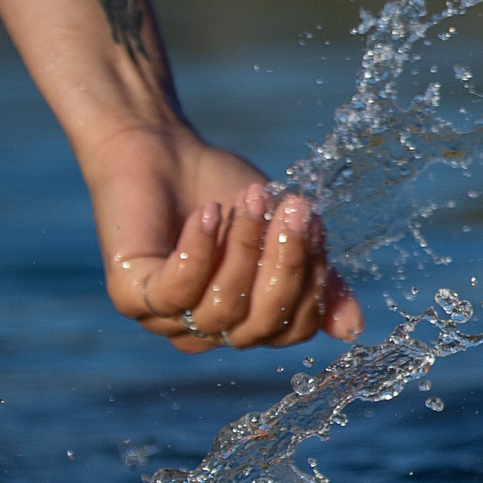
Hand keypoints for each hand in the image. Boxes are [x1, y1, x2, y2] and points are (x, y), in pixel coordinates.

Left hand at [81, 122, 362, 352]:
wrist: (159, 150)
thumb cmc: (223, 191)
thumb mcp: (279, 230)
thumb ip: (313, 275)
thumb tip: (352, 329)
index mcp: (247, 322)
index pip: (291, 328)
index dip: (311, 283)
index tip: (314, 225)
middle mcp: (208, 332)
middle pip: (259, 325)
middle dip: (284, 264)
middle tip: (294, 209)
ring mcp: (165, 319)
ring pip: (219, 308)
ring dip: (243, 246)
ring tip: (250, 198)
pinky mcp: (130, 296)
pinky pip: (175, 290)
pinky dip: (200, 250)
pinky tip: (210, 213)